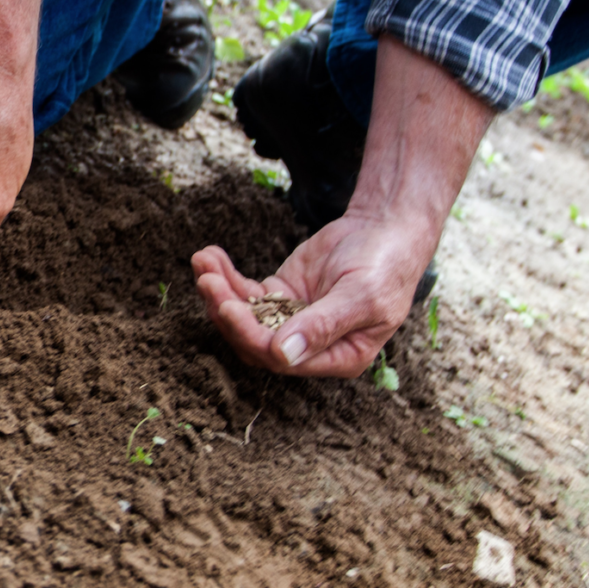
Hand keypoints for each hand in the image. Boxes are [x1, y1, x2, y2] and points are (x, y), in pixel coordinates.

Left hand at [192, 210, 433, 376]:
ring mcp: (290, 319)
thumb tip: (283, 355)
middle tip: (207, 281)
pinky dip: (226, 276)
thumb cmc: (385, 266)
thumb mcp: (361, 296)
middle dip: (227, 312)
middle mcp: (309, 346)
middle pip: (254, 340)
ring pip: (244, 316)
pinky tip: (210, 256)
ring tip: (203, 262)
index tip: (229, 307)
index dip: (251, 336)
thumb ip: (323, 325)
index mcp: (337, 357)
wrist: (386, 229)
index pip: (282, 359)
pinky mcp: (279, 294)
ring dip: (220, 292)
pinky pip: (245, 292)